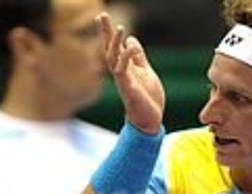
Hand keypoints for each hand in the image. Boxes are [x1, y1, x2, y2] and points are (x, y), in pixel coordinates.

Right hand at [97, 12, 164, 134]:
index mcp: (126, 68)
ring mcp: (123, 80)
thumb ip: (138, 57)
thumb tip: (131, 40)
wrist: (150, 121)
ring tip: (120, 27)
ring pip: (114, 59)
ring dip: (116, 43)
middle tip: (101, 15)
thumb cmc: (147, 99)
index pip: (115, 46)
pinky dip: (126, 58)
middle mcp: (121, 72)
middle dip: (106, 33)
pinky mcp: (128, 88)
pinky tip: (130, 46)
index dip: (109, 32)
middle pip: (110, 49)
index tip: (102, 16)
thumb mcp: (145, 72)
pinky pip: (124, 71)